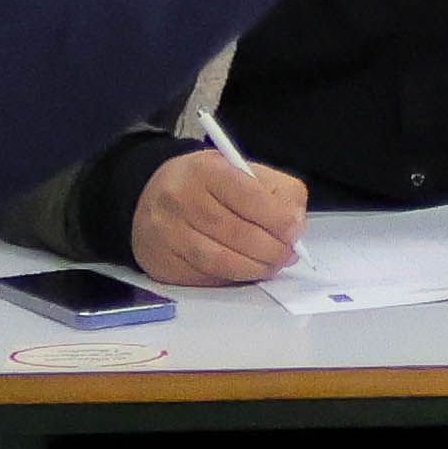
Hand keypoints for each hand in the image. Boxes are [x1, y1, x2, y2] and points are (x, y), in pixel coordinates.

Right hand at [133, 147, 309, 284]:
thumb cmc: (206, 184)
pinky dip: (232, 278)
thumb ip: (277, 192)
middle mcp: (180, 199)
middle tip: (288, 255)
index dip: (278, 219)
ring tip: (271, 265)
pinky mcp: (162, 261)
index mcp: (205, 170)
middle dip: (273, 250)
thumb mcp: (242, 170)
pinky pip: (206, 277)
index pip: (249, 196)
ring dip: (255, 269)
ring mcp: (167, 233)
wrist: (153, 195)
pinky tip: (243, 270)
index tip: (294, 232)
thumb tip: (294, 226)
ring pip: (222, 261)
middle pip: (238, 234)